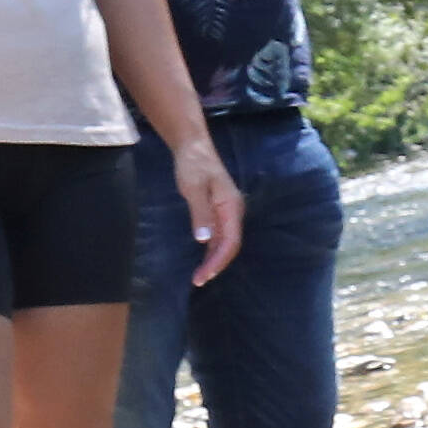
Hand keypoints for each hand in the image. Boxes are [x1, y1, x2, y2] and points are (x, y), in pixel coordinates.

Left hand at [176, 136, 245, 287]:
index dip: (218, 261)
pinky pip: (219, 235)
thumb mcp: (194, 188)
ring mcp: (227, 212)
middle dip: (216, 265)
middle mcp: (233, 212)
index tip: (203, 275)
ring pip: (225, 242)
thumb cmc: (193, 165)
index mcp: (231, 208)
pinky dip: (211, 249)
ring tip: (200, 275)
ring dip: (213, 260)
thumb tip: (204, 240)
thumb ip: (200, 213)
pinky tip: (203, 259)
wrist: (193, 146)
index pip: (230, 242)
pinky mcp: (219, 211)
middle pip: (230, 246)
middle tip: (198, 280)